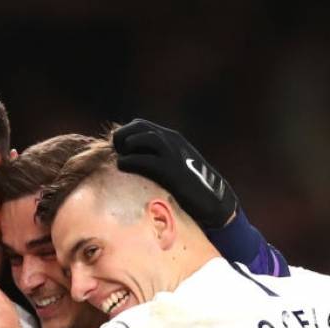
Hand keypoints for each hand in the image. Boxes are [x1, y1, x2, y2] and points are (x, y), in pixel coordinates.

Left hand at [113, 119, 237, 228]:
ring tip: (122, 159)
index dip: (124, 133)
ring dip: (127, 146)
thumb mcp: (173, 164)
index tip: (117, 149)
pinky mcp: (171, 170)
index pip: (140, 124)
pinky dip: (129, 161)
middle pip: (139, 126)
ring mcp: (173, 154)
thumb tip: (132, 159)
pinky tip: (123, 167)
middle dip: (122, 137)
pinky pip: (145, 160)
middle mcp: (172, 140)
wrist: (212, 200)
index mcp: (171, 138)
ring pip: (144, 137)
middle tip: (116, 152)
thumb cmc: (189, 186)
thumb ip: (156, 157)